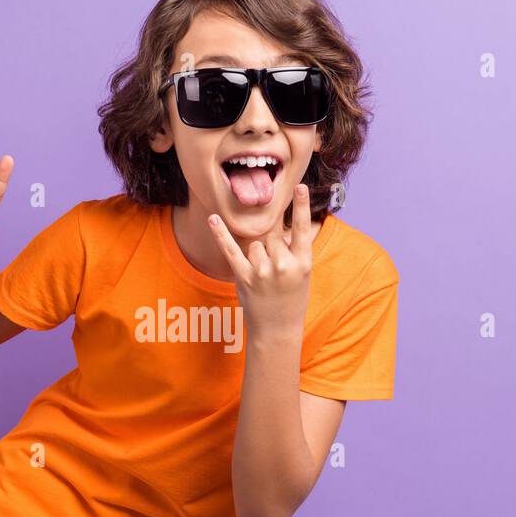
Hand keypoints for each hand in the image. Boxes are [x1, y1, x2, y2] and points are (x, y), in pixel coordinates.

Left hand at [207, 184, 313, 340]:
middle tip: (277, 270)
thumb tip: (283, 224)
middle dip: (273, 246)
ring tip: (265, 277)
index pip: (302, 228)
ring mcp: (262, 272)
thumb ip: (294, 249)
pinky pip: (230, 251)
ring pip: (255, 244)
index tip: (300, 186)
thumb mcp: (303, 274)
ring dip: (257, 255)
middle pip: (272, 236)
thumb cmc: (292, 298)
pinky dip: (221, 234)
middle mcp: (283, 265)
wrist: (277, 330)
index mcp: (303, 263)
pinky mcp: (244, 278)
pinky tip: (212, 218)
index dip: (302, 206)